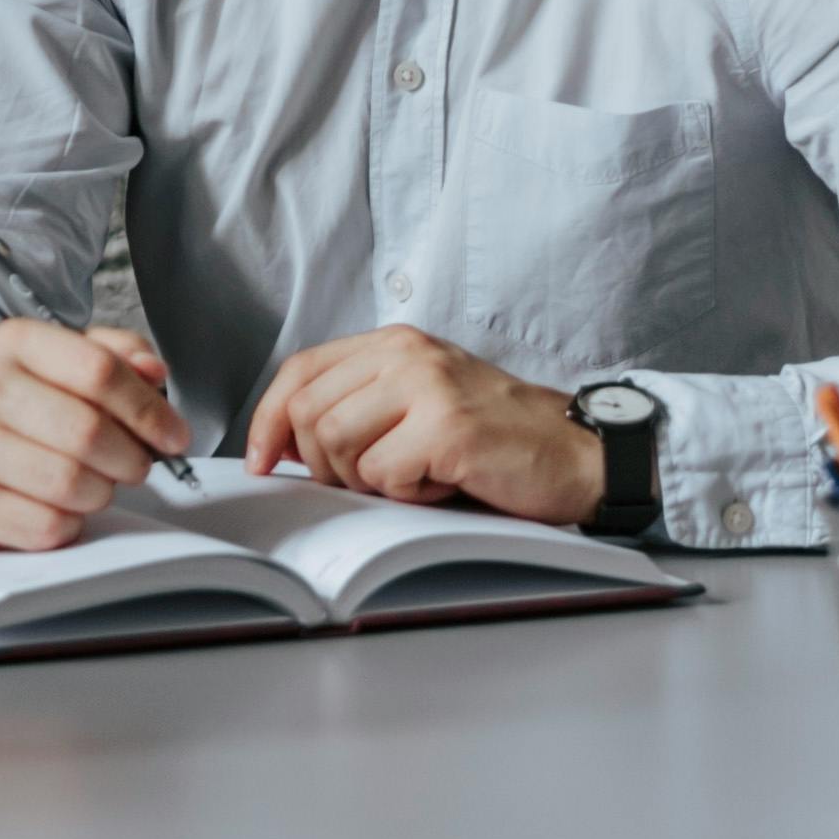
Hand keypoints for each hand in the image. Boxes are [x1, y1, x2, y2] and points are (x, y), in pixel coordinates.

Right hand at [0, 319, 189, 550]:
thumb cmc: (11, 409)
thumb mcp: (56, 363)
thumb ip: (114, 356)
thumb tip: (154, 372)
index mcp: (14, 343)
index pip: (98, 370)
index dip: (149, 409)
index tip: (173, 434)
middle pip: (88, 431)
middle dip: (132, 458)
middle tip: (136, 465)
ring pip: (71, 483)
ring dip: (102, 492)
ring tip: (95, 483)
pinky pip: (47, 526)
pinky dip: (69, 524)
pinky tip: (59, 506)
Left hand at [244, 325, 603, 521]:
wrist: (576, 453)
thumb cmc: (497, 439)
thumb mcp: (419, 404)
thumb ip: (358, 408)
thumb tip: (283, 445)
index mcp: (395, 343)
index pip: (300, 371)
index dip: (269, 420)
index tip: (262, 461)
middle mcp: (407, 354)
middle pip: (310, 412)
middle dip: (325, 463)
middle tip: (375, 479)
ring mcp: (426, 387)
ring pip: (338, 444)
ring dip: (370, 480)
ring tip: (418, 476)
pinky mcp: (446, 428)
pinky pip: (383, 474)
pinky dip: (408, 494)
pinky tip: (444, 484)